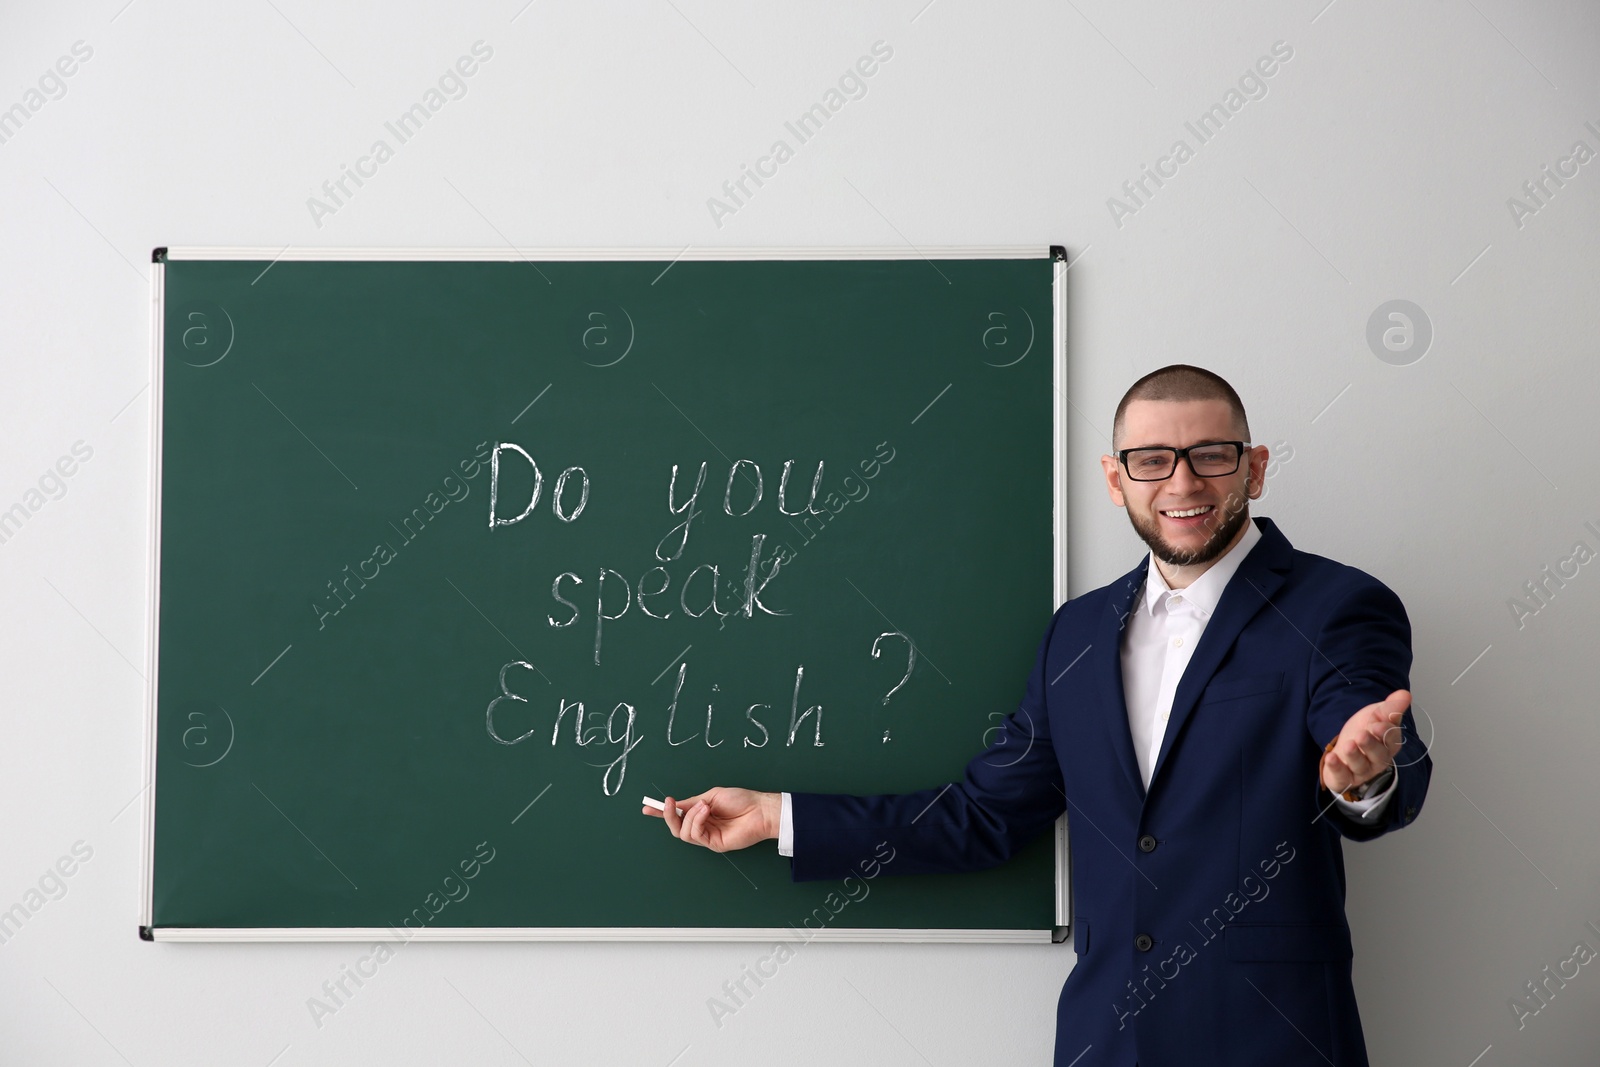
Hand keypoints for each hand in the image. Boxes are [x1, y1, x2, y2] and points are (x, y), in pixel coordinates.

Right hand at [643, 787, 779, 852]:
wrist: (760, 809)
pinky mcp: (714, 844)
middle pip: (676, 828)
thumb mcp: (711, 796)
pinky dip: (697, 821)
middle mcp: (702, 826)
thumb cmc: (741, 800)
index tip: (647, 808)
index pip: (678, 815)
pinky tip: (706, 811)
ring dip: (689, 816)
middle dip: (668, 815)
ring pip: (684, 832)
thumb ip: (692, 803)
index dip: (661, 813)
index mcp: (701, 814)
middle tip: (668, 803)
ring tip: (703, 805)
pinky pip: (695, 835)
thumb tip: (675, 805)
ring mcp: (708, 837)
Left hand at [1320, 689, 1408, 795]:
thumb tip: (1405, 694)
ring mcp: (1361, 770)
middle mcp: (1377, 759)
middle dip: (1370, 745)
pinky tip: (1331, 757)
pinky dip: (1336, 767)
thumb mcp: (1377, 715)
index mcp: (1388, 744)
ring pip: (1360, 765)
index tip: (1378, 724)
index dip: (1386, 733)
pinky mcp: (1344, 778)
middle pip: (1377, 754)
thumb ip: (1390, 708)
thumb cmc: (1365, 730)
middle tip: (1362, 734)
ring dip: (1354, 755)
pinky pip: (1341, 776)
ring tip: (1349, 745)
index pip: (1391, 740)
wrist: (1345, 744)